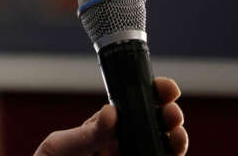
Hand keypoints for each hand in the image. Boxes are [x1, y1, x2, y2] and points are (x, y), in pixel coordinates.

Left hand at [33, 77, 187, 155]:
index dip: (153, 93)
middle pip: (155, 126)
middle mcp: (121, 146)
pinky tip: (169, 152)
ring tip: (177, 135)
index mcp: (105, 129)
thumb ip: (87, 134)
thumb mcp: (60, 147)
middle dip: (169, 115)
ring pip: (162, 148)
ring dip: (176, 140)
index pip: (134, 106)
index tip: (166, 87)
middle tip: (172, 113)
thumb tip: (111, 110)